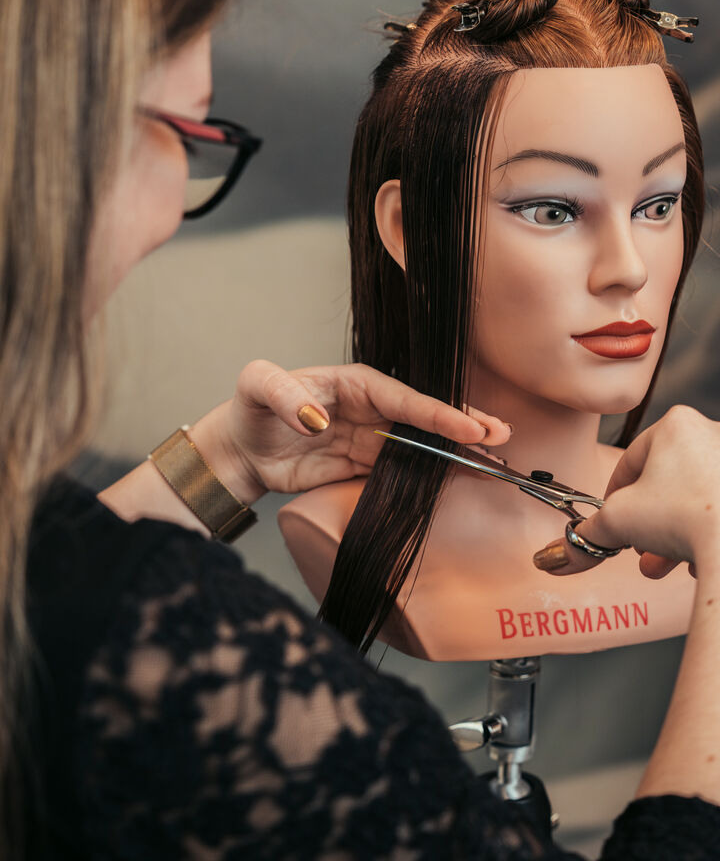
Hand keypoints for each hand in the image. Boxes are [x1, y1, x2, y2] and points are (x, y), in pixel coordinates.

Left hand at [205, 359, 511, 499]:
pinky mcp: (366, 466)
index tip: (467, 426)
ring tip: (495, 460)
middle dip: (463, 425)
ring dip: (458, 452)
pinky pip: (407, 469)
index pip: (403, 397)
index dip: (437, 412)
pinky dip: (436, 474)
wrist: (240, 451)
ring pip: (423, 444)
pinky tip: (464, 478)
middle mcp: (370, 408)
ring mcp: (372, 437)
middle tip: (499, 437)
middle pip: (425, 417)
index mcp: (354, 382)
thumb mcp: (257, 386)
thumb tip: (318, 420)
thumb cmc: (250, 408)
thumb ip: (285, 396)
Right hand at [533, 406, 719, 578]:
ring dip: (677, 534)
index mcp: (675, 425)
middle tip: (642, 550)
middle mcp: (711, 433)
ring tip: (667, 564)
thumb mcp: (617, 522)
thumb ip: (587, 534)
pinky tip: (701, 560)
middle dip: (651, 525)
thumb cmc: (683, 517)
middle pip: (668, 485)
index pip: (630, 463)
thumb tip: (558, 557)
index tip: (611, 522)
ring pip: (697, 500)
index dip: (614, 499)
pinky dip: (709, 534)